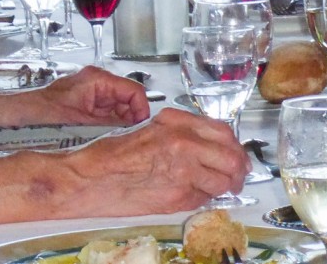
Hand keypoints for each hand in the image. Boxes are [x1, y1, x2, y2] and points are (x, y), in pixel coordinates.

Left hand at [0, 66, 149, 126]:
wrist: (16, 119)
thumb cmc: (41, 114)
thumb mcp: (85, 122)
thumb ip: (114, 125)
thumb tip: (135, 131)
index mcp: (98, 80)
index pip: (134, 90)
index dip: (142, 109)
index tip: (143, 125)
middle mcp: (96, 84)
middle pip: (127, 99)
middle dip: (130, 118)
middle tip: (132, 135)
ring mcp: (90, 95)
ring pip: (117, 109)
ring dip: (120, 124)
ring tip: (119, 138)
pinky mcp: (84, 106)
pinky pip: (105, 114)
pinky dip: (109, 126)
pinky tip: (107, 137)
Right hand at [65, 108, 250, 215]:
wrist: (87, 179)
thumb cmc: (112, 153)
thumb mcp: (151, 128)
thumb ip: (182, 129)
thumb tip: (207, 139)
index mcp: (179, 127)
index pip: (224, 132)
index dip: (236, 144)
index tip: (238, 152)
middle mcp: (186, 148)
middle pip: (232, 158)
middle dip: (239, 168)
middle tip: (239, 173)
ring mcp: (183, 175)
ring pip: (223, 182)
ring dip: (227, 185)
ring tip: (224, 187)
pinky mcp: (176, 199)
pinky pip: (203, 199)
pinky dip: (206, 197)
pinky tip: (199, 194)